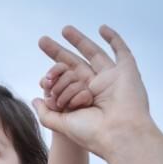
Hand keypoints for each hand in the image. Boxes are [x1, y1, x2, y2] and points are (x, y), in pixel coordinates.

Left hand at [32, 26, 154, 159]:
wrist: (119, 134)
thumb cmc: (92, 133)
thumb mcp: (62, 124)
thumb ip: (46, 113)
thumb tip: (35, 99)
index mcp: (83, 100)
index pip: (64, 81)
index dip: (52, 78)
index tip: (44, 80)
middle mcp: (97, 88)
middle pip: (75, 64)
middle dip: (58, 52)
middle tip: (42, 41)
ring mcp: (113, 78)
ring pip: (94, 54)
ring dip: (80, 41)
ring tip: (64, 29)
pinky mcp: (127, 71)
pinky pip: (121, 51)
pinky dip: (114, 39)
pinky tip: (102, 29)